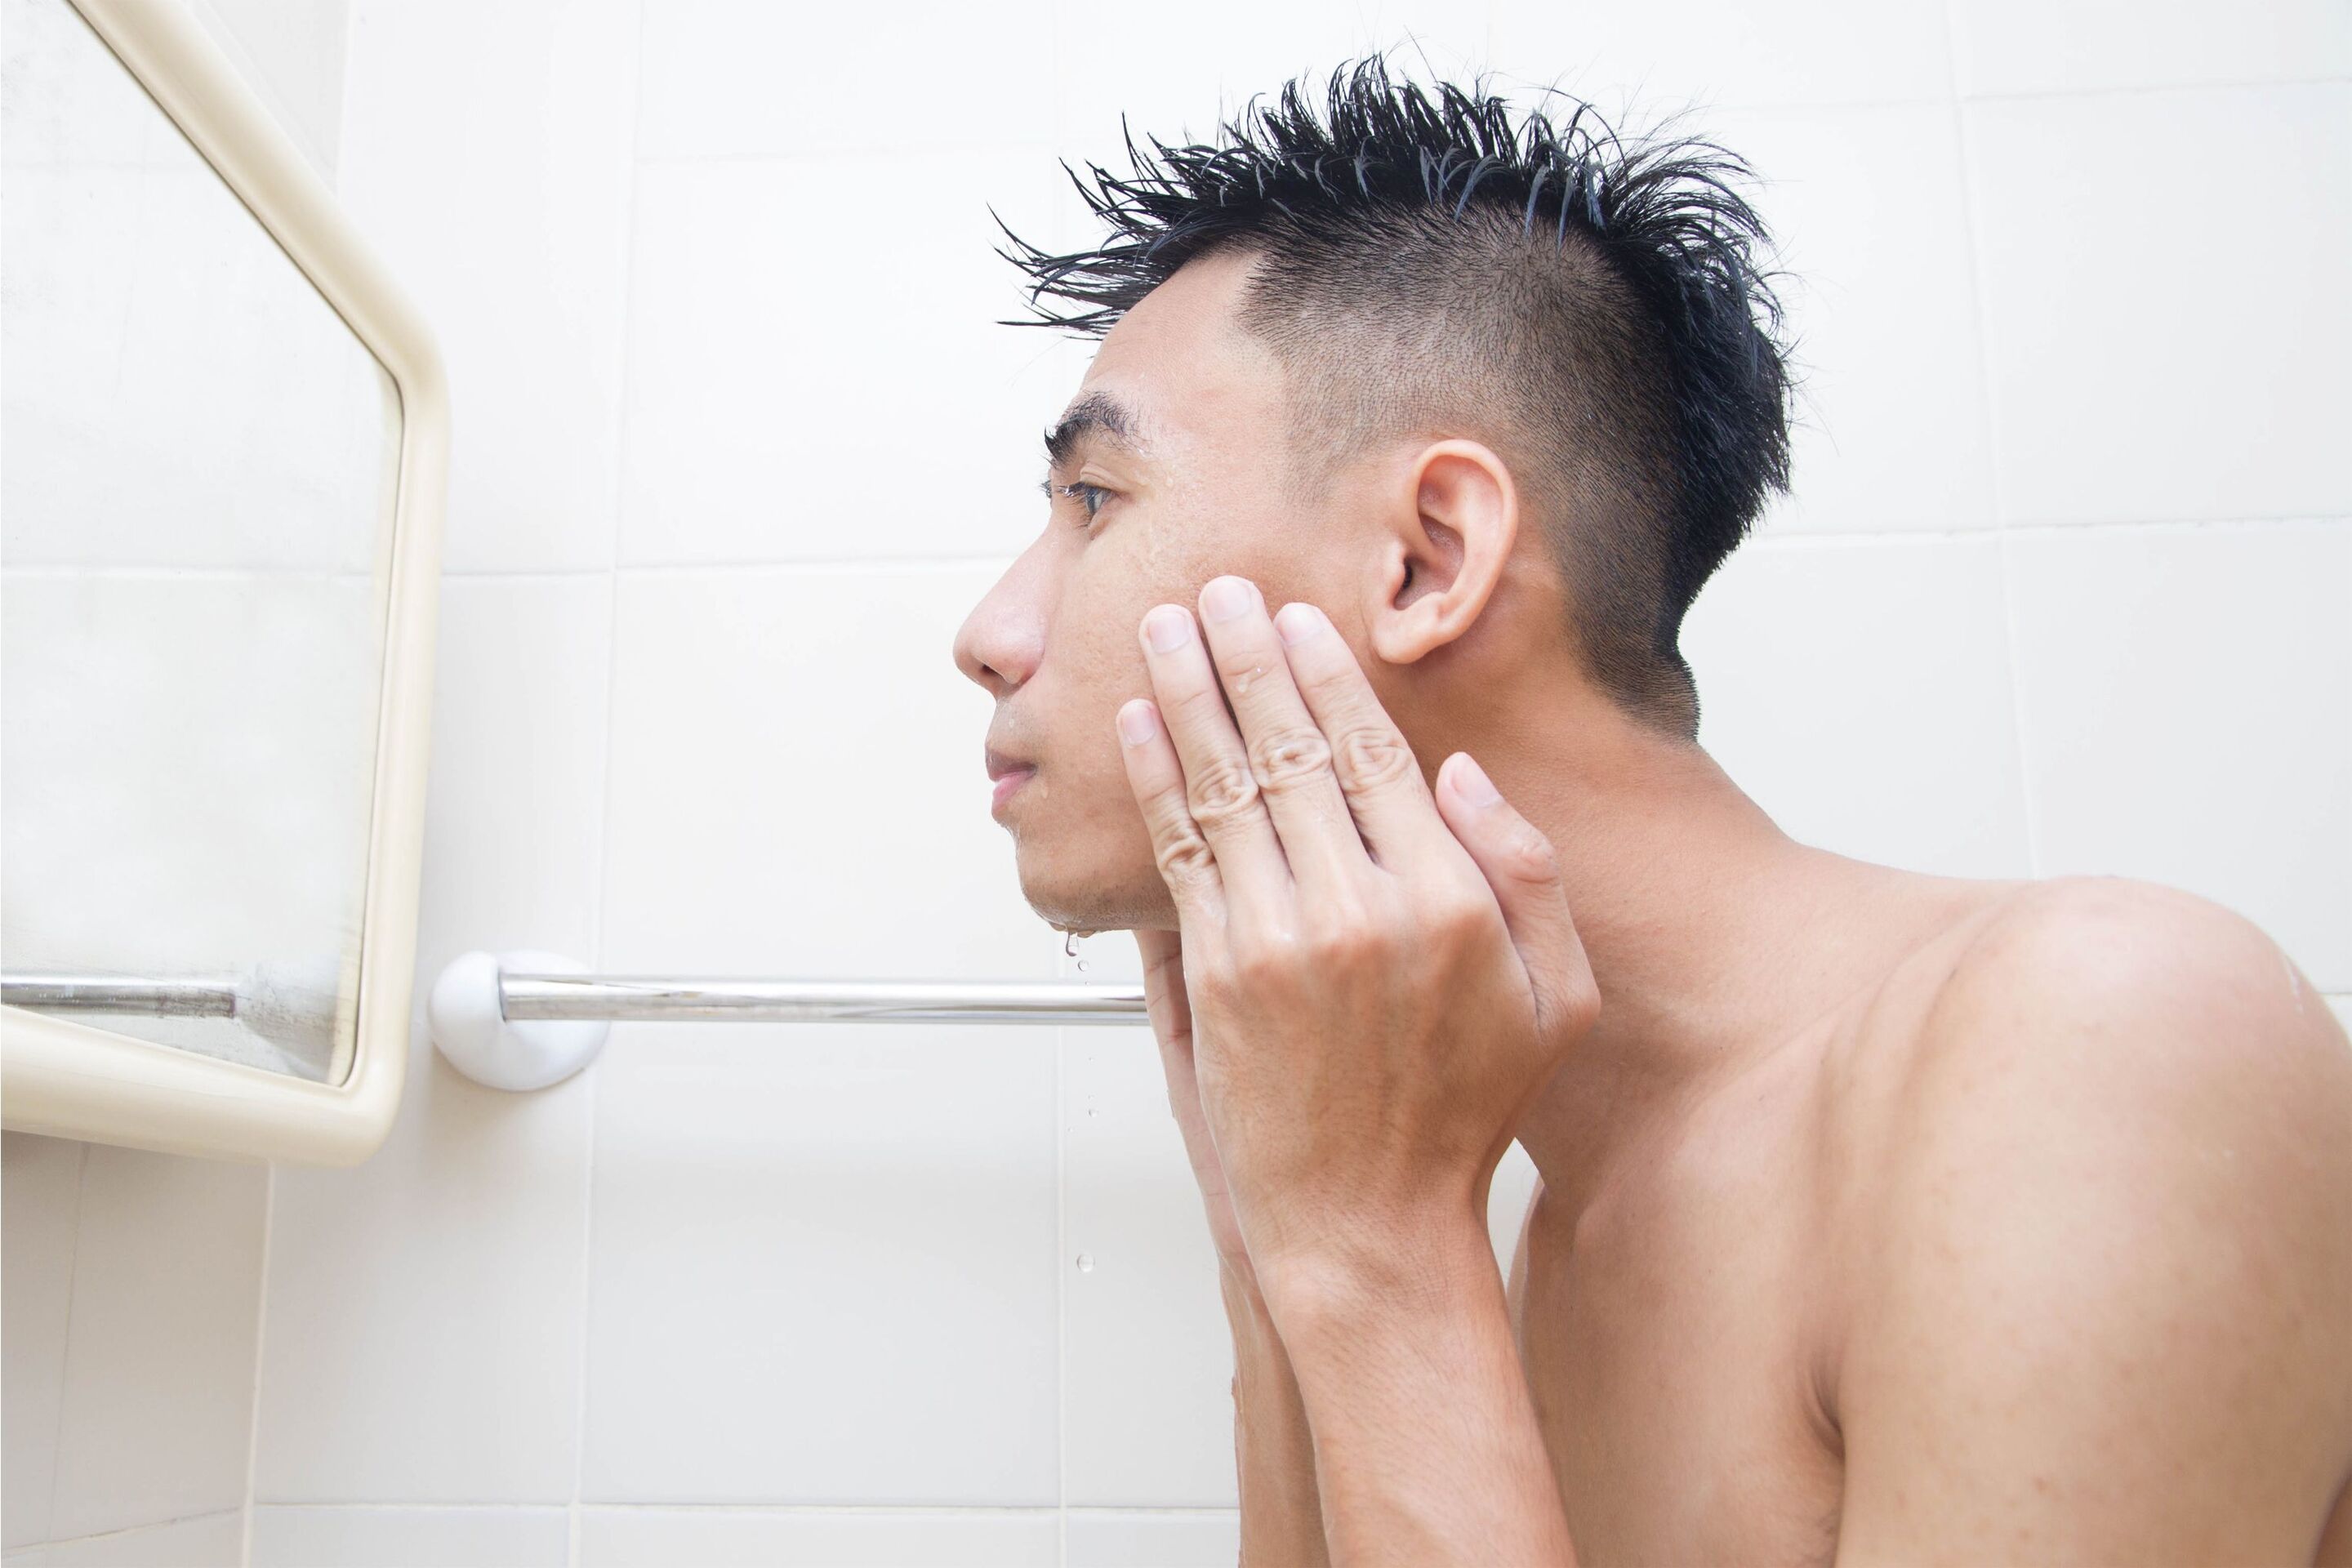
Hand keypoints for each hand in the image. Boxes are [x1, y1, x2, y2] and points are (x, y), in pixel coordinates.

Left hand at [1116, 575, 1599, 1275]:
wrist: (1366, 1221)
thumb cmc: (1462, 1114)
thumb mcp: (1559, 1003)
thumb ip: (1531, 878)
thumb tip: (1461, 776)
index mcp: (1449, 903)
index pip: (1377, 757)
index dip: (1329, 677)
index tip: (1298, 621)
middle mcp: (1360, 911)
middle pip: (1292, 750)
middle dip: (1247, 659)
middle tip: (1218, 590)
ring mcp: (1279, 942)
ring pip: (1225, 787)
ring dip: (1187, 696)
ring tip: (1161, 627)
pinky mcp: (1218, 976)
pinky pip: (1180, 853)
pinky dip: (1153, 779)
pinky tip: (1135, 723)